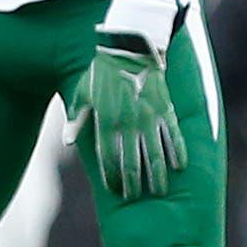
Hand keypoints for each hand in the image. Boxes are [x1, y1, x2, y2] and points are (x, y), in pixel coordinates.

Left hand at [69, 35, 185, 199]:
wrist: (129, 48)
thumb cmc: (101, 72)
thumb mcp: (81, 94)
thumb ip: (76, 119)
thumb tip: (67, 142)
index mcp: (106, 122)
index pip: (108, 158)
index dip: (112, 177)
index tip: (115, 190)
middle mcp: (128, 124)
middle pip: (132, 162)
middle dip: (133, 183)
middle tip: (134, 197)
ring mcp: (149, 118)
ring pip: (155, 154)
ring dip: (157, 175)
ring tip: (159, 191)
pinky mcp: (166, 109)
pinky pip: (174, 136)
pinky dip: (177, 152)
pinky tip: (179, 167)